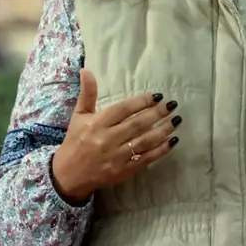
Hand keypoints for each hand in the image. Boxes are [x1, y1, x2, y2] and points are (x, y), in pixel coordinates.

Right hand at [51, 70, 180, 203]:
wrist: (68, 176)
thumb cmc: (75, 142)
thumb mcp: (79, 116)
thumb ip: (87, 94)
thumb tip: (86, 70)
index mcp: (96, 124)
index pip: (123, 109)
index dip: (142, 101)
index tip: (157, 96)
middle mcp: (107, 140)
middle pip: (137, 124)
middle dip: (157, 113)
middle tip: (172, 105)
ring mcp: (117, 157)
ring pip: (145, 141)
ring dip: (164, 130)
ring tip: (177, 120)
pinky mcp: (124, 170)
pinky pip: (147, 158)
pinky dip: (162, 149)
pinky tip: (173, 140)